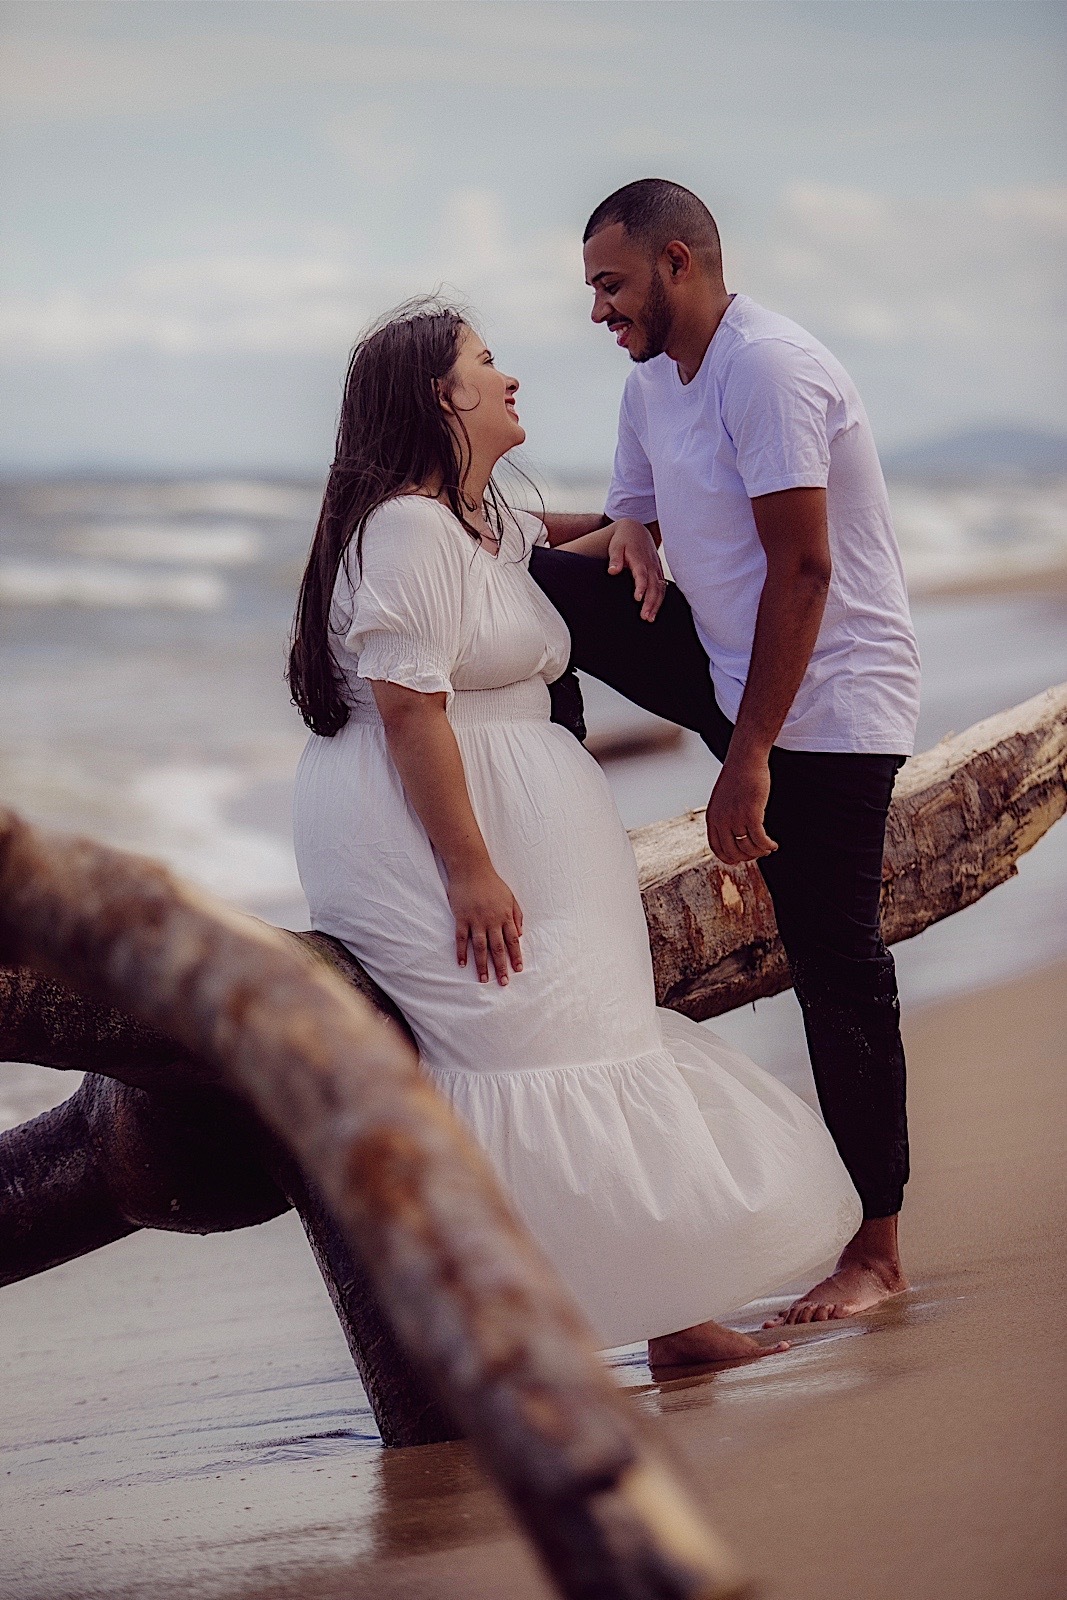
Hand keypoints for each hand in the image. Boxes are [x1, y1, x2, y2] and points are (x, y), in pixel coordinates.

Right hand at [448, 867, 523, 984]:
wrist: (472, 869)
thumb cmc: (492, 883)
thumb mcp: (510, 897)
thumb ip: (517, 915)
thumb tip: (520, 934)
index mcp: (505, 916)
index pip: (513, 941)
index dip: (516, 956)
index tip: (518, 969)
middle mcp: (492, 921)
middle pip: (498, 948)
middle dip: (501, 967)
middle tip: (503, 982)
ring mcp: (476, 920)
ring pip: (480, 947)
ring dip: (482, 965)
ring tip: (483, 979)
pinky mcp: (461, 918)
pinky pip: (461, 939)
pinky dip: (461, 952)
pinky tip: (462, 964)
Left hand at [606, 520, 666, 621]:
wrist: (636, 530)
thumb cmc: (623, 540)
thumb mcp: (616, 546)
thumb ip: (615, 558)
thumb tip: (612, 570)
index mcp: (639, 559)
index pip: (642, 574)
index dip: (641, 586)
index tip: (638, 598)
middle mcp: (650, 565)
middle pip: (653, 585)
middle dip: (651, 602)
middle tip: (645, 617)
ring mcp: (656, 568)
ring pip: (660, 588)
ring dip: (657, 604)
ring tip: (650, 618)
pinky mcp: (658, 571)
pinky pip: (663, 586)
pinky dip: (661, 599)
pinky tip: (656, 610)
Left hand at [705, 751, 777, 864]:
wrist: (745, 760)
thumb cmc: (737, 777)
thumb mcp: (723, 799)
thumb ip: (725, 816)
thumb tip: (735, 835)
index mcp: (712, 818)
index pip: (717, 848)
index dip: (729, 858)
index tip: (740, 859)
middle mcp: (721, 821)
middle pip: (733, 852)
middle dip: (748, 857)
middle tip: (758, 853)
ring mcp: (736, 818)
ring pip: (749, 848)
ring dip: (760, 851)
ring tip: (768, 848)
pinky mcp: (752, 814)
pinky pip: (760, 839)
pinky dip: (768, 846)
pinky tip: (773, 845)